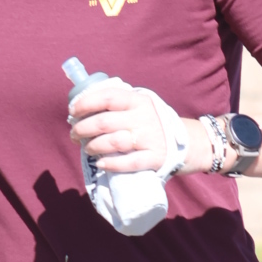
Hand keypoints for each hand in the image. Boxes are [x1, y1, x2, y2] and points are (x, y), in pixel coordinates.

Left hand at [67, 76, 182, 174]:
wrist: (188, 142)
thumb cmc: (153, 123)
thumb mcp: (141, 106)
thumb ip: (119, 104)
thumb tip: (83, 107)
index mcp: (138, 100)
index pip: (107, 97)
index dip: (86, 104)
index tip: (72, 112)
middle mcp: (144, 117)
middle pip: (104, 122)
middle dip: (82, 129)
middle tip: (74, 135)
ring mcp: (150, 138)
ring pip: (113, 142)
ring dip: (93, 146)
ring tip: (87, 148)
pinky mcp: (155, 158)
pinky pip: (128, 163)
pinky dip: (111, 164)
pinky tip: (101, 163)